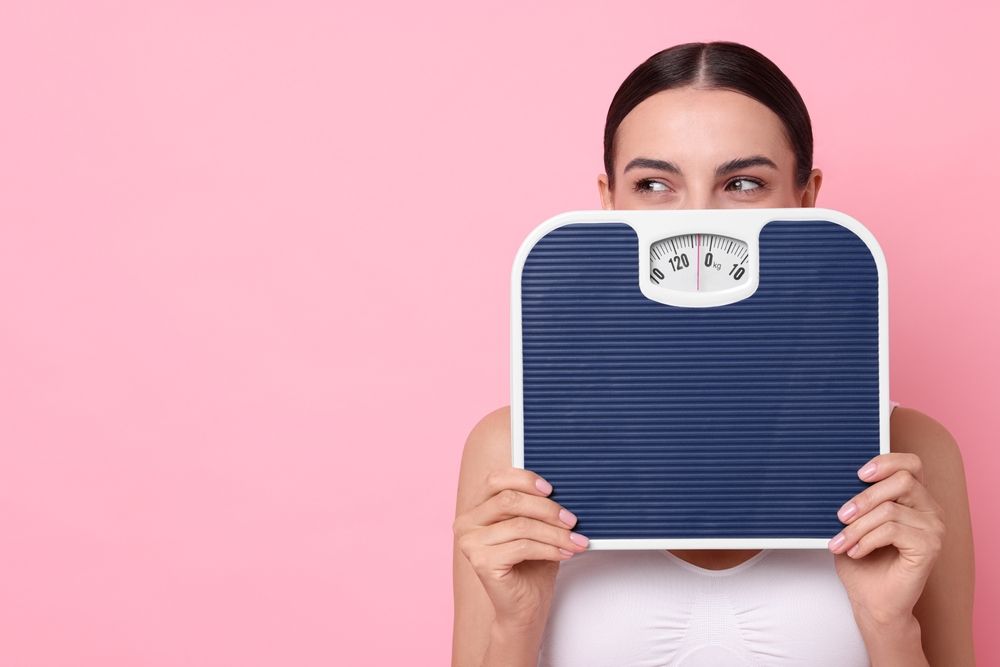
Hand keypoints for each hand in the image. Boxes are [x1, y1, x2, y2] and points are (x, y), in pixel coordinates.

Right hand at [453, 467, 588, 628]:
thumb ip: (536, 506)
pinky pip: (523, 546)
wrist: (524, 609)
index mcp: (475, 509)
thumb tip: (563, 487)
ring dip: (554, 532)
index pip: (496, 479)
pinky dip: (549, 548)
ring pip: (520, 525)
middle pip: (509, 500)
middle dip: (546, 508)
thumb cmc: (529, 567)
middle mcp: (466, 523)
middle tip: (571, 520)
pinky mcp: (481, 562)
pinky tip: (565, 553)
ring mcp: (470, 543)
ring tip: (575, 540)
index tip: (551, 489)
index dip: (524, 479)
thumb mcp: (534, 528)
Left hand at [828, 452, 945, 624]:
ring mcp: (934, 528)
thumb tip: (835, 478)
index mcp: (914, 498)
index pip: (911, 464)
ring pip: (890, 509)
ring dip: (857, 527)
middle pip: (901, 481)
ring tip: (840, 542)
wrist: (871, 601)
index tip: (858, 474)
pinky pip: (893, 530)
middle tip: (840, 516)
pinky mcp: (930, 547)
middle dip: (864, 498)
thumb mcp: (852, 523)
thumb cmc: (862, 562)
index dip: (886, 461)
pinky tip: (856, 552)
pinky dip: (867, 540)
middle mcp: (929, 509)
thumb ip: (854, 499)